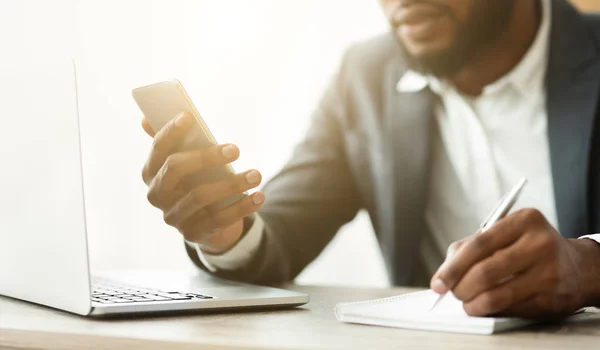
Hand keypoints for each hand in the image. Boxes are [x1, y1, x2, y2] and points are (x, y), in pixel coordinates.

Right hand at [141, 113, 264, 253]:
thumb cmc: (198, 181)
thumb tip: (147, 120)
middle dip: (206, 156)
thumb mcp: (189, 161)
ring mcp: (173, 216)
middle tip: (235, 150)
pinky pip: (219, 220)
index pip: (158, 149)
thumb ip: (175, 142)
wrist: (207, 223)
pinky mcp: (193, 233)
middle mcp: (157, 195)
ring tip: (256, 174)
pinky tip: (259, 196)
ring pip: (201, 196)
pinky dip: (242, 207)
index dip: (171, 132)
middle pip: (175, 169)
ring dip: (232, 184)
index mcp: (152, 172)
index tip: (189, 116)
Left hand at [431, 208, 599, 317]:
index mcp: (524, 221)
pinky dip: (490, 311)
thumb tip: (444, 273)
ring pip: (495, 296)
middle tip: (452, 293)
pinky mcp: (550, 299)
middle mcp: (540, 244)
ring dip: (472, 304)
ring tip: (466, 303)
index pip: (478, 245)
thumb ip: (471, 246)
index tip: (438, 282)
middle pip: (485, 272)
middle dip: (460, 287)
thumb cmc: (529, 248)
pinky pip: (509, 309)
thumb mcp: (505, 233)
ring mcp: (548, 273)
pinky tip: (485, 306)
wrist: (578, 267)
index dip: (453, 267)